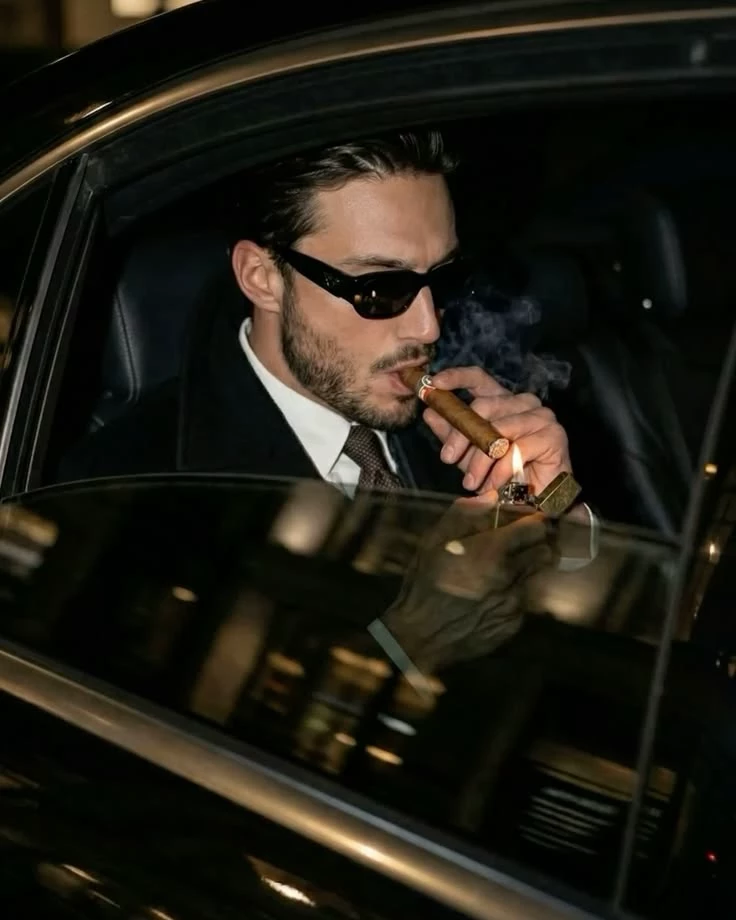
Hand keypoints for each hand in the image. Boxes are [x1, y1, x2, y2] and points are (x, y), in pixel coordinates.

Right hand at [382, 494, 554, 670]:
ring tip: (500, 571)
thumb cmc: (424, 584)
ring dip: (524, 569)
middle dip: (535, 544)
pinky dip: (513, 594)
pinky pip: (523, 601)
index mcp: (492, 551)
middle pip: (544, 552)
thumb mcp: (434, 541)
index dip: (533, 521)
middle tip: (519, 543)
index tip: (525, 520)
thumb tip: (492, 497)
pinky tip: (490, 596)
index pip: (536, 528)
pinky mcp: (513, 623)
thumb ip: (464, 513)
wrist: (421, 636)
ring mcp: (514, 602)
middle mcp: (510, 576)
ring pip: (535, 576)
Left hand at [423, 366, 571, 494]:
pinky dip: (500, 471)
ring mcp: (541, 416)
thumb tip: (429, 413)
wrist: (537, 502)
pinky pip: (517, 449)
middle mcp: (524, 403)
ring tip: (471, 482)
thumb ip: (453, 433)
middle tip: (447, 458)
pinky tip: (493, 485)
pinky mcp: (553, 436)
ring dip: (480, 460)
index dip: (456, 377)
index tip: (434, 384)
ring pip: (498, 430)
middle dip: (461, 435)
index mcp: (503, 401)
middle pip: (483, 406)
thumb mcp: (470, 454)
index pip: (479, 378)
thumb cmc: (504, 474)